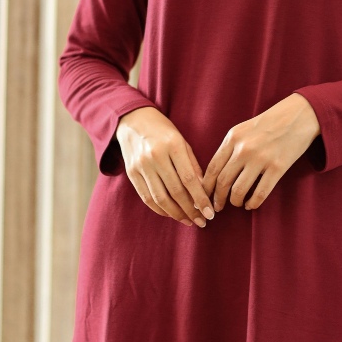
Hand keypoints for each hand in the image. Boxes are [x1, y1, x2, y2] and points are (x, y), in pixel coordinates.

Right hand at [116, 107, 215, 227]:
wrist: (133, 119)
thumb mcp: (183, 142)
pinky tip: (171, 214)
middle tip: (202, 221)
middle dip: (190, 210)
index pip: (189, 179)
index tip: (210, 213)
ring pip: (160, 198)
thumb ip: (193, 165)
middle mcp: (156, 156)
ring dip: (176, 214)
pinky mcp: (131, 172)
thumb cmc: (164, 131)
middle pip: (175, 192)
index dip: (200, 199)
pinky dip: (159, 209)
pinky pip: (146, 197)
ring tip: (188, 221)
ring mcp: (141, 165)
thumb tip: (204, 191)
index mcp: (173, 146)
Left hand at [202, 94, 320, 211]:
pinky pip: (260, 193)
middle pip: (223, 181)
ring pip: (238, 190)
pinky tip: (251, 205)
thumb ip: (231, 147)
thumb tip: (218, 173)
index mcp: (233, 138)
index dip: (206, 186)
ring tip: (237, 203)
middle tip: (218, 207)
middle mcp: (244, 149)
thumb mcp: (244, 128)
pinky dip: (253, 203)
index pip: (212, 168)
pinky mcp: (277, 167)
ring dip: (235, 202)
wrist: (300, 114)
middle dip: (218, 198)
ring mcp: (261, 158)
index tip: (205, 196)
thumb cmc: (271, 122)